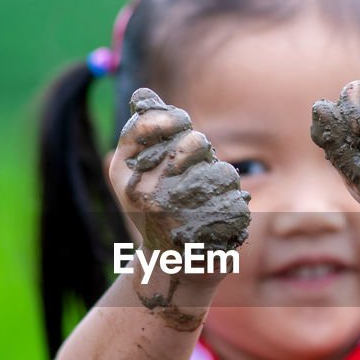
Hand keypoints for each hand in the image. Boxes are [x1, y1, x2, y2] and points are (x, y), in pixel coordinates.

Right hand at [110, 88, 250, 256]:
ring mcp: (176, 215)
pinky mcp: (209, 232)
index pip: (146, 124)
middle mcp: (144, 194)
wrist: (169, 267)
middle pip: (194, 142)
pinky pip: (236, 197)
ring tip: (204, 196)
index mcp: (123, 175)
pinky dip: (233, 202)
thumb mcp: (138, 170)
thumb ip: (144, 130)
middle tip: (191, 166)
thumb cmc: (156, 207)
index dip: (170, 118)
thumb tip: (143, 93)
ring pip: (222, 171)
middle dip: (201, 149)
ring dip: (220, 178)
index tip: (181, 121)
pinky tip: (217, 216)